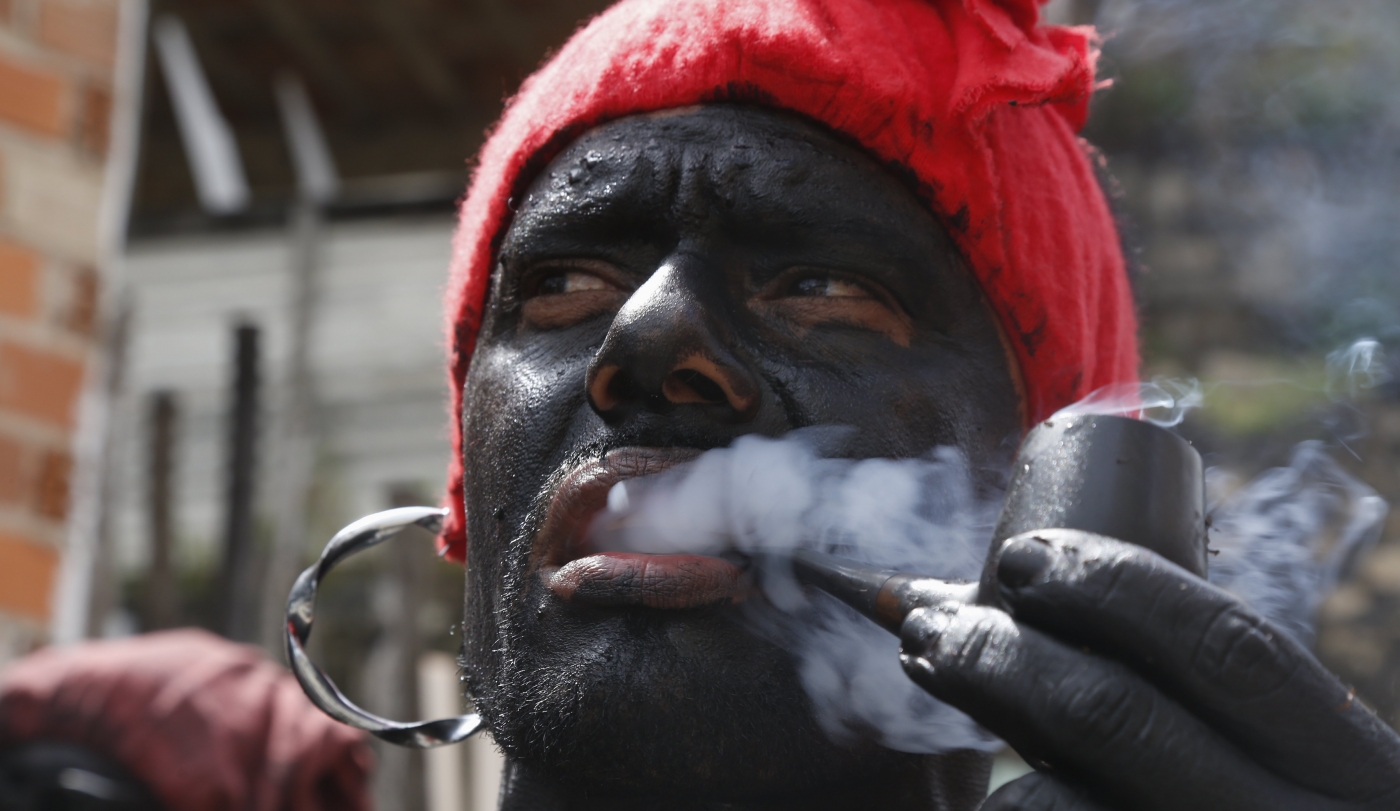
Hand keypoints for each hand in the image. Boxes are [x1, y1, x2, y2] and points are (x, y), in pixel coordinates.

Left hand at [898, 529, 1399, 810]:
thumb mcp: (1293, 777)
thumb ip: (1207, 710)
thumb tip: (1039, 596)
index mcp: (1347, 770)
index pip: (1228, 647)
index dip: (1114, 586)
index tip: (1022, 556)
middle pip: (1113, 717)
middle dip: (1000, 659)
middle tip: (931, 630)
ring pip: (1056, 807)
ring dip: (985, 767)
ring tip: (952, 731)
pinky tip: (992, 807)